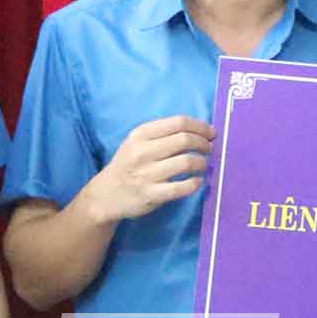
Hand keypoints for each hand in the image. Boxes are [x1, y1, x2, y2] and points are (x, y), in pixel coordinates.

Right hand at [72, 116, 211, 222]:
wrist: (106, 195)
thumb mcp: (137, 141)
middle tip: (210, 149)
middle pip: (185, 140)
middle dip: (204, 143)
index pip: (179, 122)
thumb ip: (163, 133)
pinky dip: (195, 183)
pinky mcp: (151, 195)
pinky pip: (182, 187)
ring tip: (203, 165)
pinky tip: (197, 181)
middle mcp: (142, 152)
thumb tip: (201, 129)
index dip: (200, 126)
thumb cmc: (128, 164)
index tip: (211, 133)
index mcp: (141, 134)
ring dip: (202, 163)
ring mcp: (146, 174)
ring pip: (186, 162)